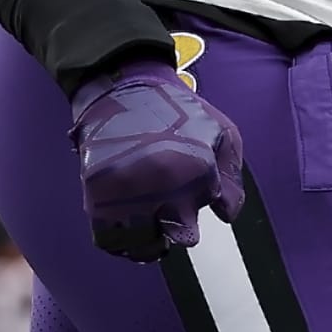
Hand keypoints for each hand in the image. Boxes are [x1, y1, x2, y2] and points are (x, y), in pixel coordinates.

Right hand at [70, 56, 244, 262]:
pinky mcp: (98, 197)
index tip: (196, 197)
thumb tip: (225, 215)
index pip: (217, 213)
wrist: (123, 86)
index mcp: (199, 170)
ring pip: (144, 245)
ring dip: (151, 244)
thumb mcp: (222, 130)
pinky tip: (129, 230)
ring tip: (151, 230)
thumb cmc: (179, 109)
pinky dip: (121, 243)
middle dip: (180, 230)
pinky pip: (110, 240)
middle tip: (172, 214)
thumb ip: (233, 176)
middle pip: (181, 237)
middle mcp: (164, 187)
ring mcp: (130, 194)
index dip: (206, 206)